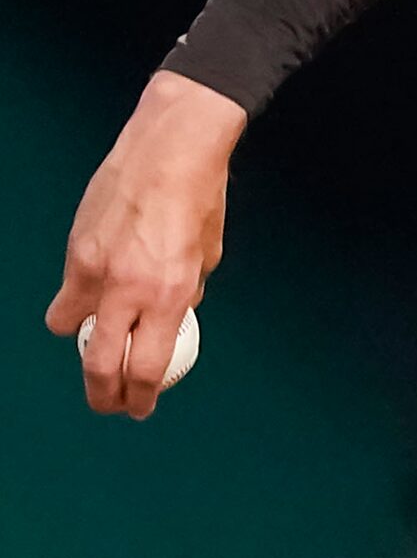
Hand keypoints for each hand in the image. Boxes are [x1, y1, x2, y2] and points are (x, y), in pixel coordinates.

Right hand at [46, 71, 244, 418]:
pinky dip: (77, 305)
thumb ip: (187, 290)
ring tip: (100, 350)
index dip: (140, 396)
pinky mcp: (75, 251)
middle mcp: (129, 288)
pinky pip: (68, 295)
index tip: (140, 408)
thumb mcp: (207, 254)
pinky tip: (92, 303)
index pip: (146, 367)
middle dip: (104, 394)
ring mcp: (96, 271)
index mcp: (170, 294)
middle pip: (101, 365)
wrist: (170, 149)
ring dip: (86, 346)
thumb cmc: (199, 197)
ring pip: (74, 331)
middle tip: (111, 405)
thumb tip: (175, 313)